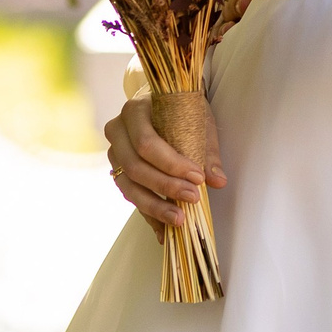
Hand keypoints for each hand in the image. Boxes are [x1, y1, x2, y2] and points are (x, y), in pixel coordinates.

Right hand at [103, 95, 224, 235]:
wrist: (163, 102)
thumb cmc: (181, 107)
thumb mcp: (198, 118)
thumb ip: (206, 150)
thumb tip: (218, 181)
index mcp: (134, 110)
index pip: (147, 143)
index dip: (171, 164)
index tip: (197, 177)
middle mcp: (117, 132)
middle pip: (135, 167)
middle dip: (165, 187)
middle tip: (192, 198)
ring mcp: (114, 153)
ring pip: (128, 187)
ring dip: (155, 206)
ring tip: (179, 220)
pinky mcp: (118, 172)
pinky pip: (131, 196)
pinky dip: (148, 214)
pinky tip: (164, 230)